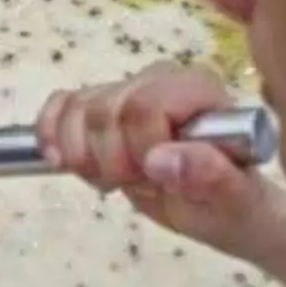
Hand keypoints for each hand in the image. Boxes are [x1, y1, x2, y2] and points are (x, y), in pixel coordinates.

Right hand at [35, 62, 278, 258]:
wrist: (219, 207)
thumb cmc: (234, 202)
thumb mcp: (233, 199)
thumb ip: (207, 174)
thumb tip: (160, 159)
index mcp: (197, 90)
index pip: (143, 105)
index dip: (138, 149)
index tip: (156, 180)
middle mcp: (160, 79)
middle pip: (103, 108)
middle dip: (110, 159)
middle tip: (138, 185)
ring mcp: (129, 89)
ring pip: (77, 108)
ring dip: (83, 155)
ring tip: (114, 181)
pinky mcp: (103, 105)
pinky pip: (61, 104)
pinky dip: (52, 134)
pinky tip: (60, 160)